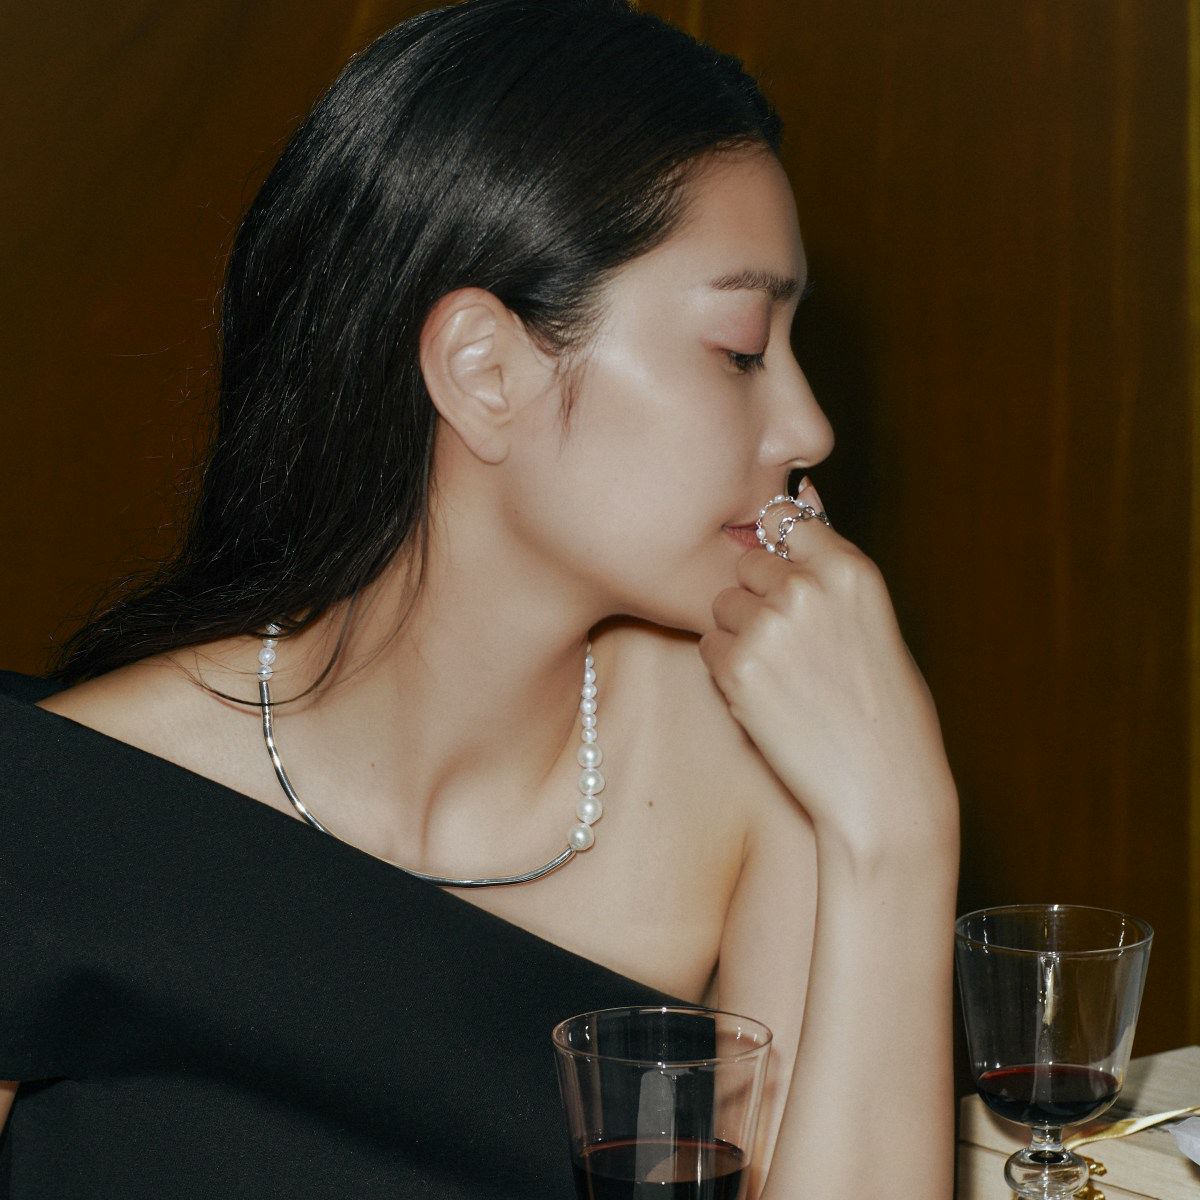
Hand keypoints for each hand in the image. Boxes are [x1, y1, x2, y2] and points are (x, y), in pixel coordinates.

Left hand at [698, 484, 955, 856]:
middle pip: (747, 561)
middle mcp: (806, 588)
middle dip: (758, 591)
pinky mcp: (736, 668)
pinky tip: (767, 694)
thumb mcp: (872, 616)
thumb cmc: (885, 704)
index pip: (784, 518)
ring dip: (739, 629)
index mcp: (850, 569)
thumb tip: (798, 495)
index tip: (789, 573)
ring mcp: (766, 627)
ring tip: (782, 671)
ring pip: (723, 603)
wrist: (881, 784)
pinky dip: (727, 666)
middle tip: (789, 638)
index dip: (781, 547)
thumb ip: (829, 565)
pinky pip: (710, 644)